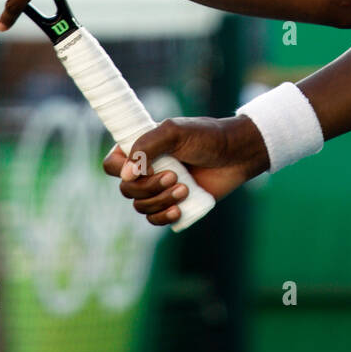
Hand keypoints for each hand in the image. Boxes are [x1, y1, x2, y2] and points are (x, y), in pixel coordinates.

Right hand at [103, 113, 269, 226]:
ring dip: (160, 201)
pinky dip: (162, 217)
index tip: (144, 167)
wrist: (237, 155)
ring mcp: (159, 188)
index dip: (120, 170)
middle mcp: (146, 169)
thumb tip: (125, 174)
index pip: (112, 164)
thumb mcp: (175, 132)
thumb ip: (147, 146)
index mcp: (141, 148)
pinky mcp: (173, 204)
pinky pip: (154, 219)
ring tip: (185, 189)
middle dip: (149, 187)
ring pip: (140, 207)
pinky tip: (177, 211)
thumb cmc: (208, 137)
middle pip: (126, 190)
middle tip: (175, 176)